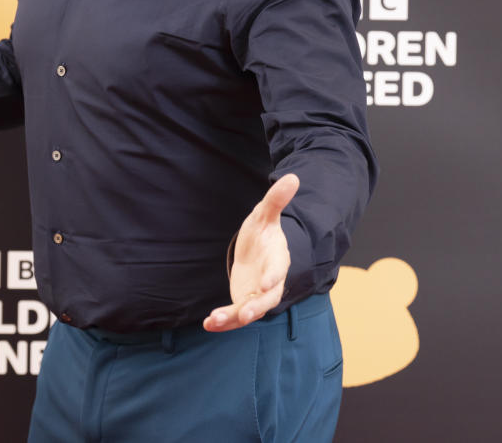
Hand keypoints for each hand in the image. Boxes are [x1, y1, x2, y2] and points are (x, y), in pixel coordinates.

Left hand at [203, 173, 298, 331]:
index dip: (274, 276)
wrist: (257, 250)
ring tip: (214, 320)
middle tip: (245, 314)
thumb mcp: (265, 214)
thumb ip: (276, 199)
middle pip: (267, 299)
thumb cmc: (263, 232)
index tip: (267, 283)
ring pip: (248, 311)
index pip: (279, 269)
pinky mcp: (243, 303)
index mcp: (277, 259)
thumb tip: (293, 177)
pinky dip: (223, 321)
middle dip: (256, 306)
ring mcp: (256, 295)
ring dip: (233, 318)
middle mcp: (270, 282)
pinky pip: (234, 316)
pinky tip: (208, 324)